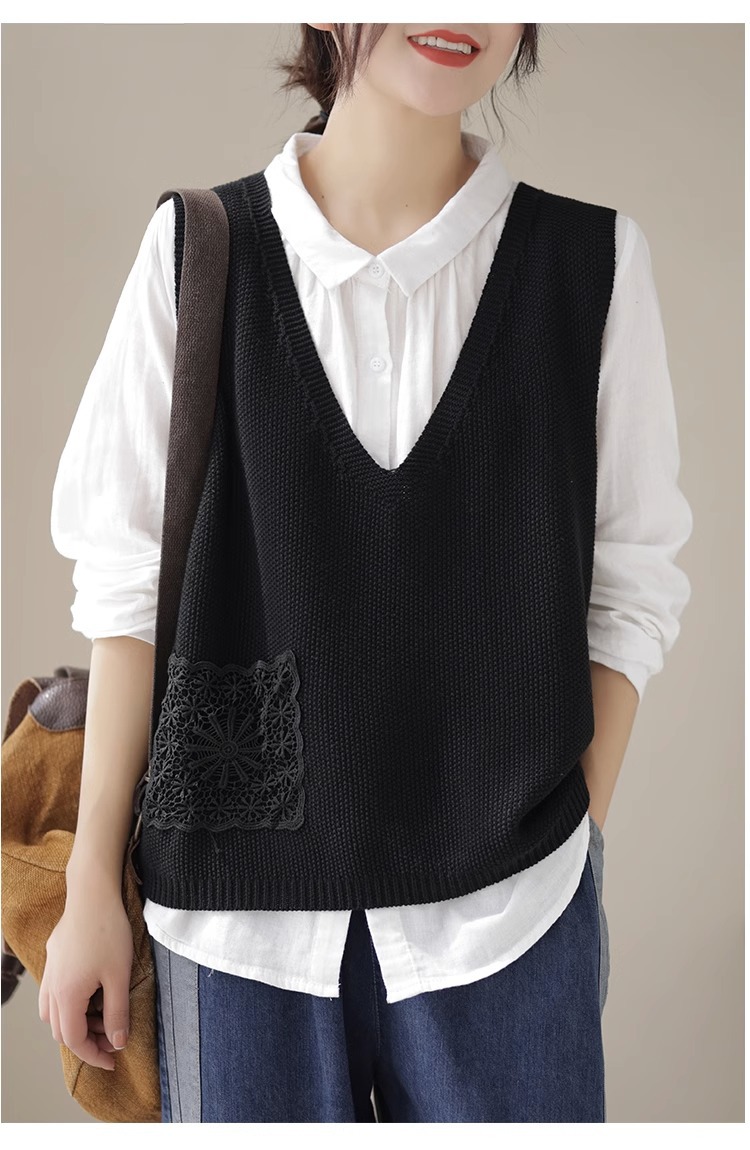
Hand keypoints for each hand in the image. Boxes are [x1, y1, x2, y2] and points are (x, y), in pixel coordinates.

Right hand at [38, 887, 133, 1070]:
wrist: (93, 893)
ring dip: (76, 1021)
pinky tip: (91, 991)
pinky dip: (69, 1003)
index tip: (113, 1060)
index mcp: (67, 996)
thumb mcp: (119, 976)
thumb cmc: (108, 932)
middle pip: (61, 1030)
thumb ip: (117, 1013)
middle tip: (112, 1036)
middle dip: (86, 1040)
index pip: (74, 1040)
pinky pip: (54, 991)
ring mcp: (50, 970)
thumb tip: (117, 1042)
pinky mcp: (54, 956)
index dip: (94, 1055)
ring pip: (53, 1012)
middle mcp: (52, 987)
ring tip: (103, 1013)